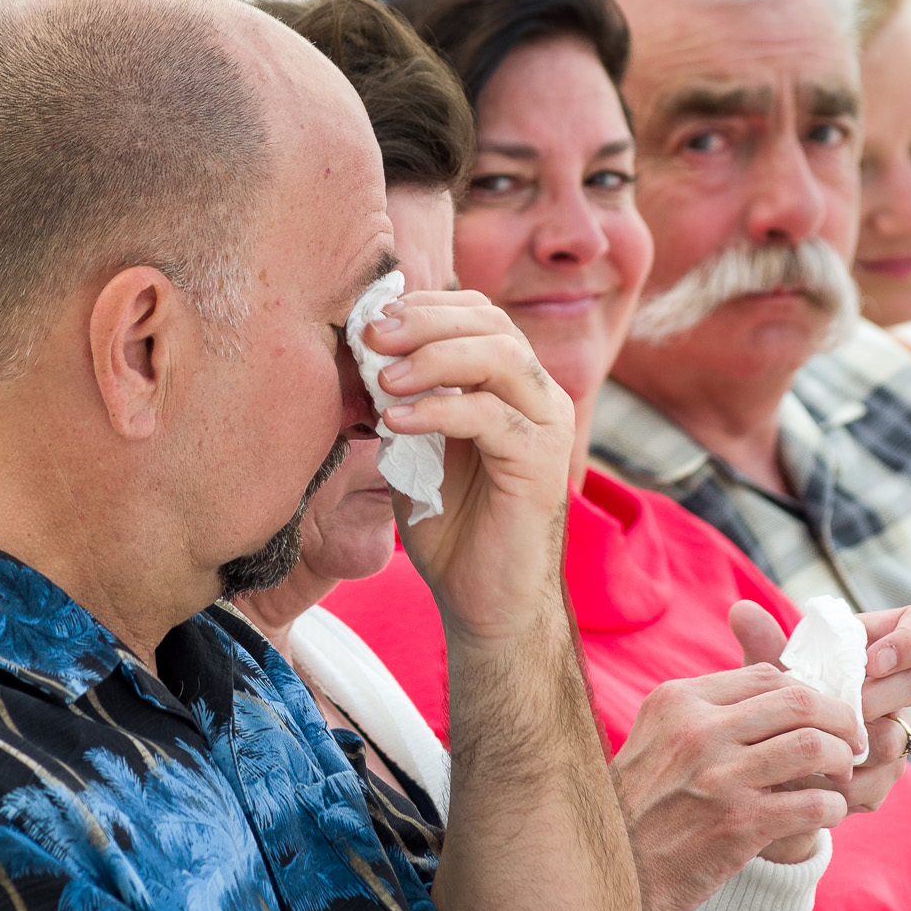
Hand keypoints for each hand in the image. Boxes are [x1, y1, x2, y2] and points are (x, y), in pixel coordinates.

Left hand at [365, 291, 575, 641]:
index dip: (426, 307)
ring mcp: (546, 428)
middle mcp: (539, 396)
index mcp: (513, 385)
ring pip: (500, 356)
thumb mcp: (417, 450)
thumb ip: (405, 402)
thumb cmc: (451, 529)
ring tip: (383, 379)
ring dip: (433, 357)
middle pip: (491, 323)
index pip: (479, 314)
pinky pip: (492, 415)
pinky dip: (439, 410)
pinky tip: (395, 422)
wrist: (484, 603)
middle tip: (372, 338)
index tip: (372, 321)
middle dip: (424, 322)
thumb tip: (363, 356)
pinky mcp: (541, 464)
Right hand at [612, 601, 861, 910]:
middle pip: (799, 701)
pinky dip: (832, 806)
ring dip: (842, 761)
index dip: (808, 693)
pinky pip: (813, 803)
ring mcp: (720, 777)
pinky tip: (825, 813)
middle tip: (851, 740)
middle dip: (840, 719)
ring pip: (814, 746)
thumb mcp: (657, 739)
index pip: (766, 676)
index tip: (822, 715)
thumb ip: (705, 713)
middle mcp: (698, 731)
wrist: (611, 871)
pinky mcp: (739, 824)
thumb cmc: (640, 806)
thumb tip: (775, 695)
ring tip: (839, 777)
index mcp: (679, 702)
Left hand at [742, 603, 910, 820]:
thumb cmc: (779, 700)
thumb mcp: (771, 672)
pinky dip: (840, 782)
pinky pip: (878, 782)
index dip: (909, 640)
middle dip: (875, 697)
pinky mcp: (883, 776)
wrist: (773, 757)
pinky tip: (806, 781)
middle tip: (836, 707)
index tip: (871, 660)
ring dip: (852, 744)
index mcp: (876, 649)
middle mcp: (895, 689)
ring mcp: (894, 733)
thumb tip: (742, 610)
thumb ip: (763, 643)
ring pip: (896, 739)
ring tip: (810, 746)